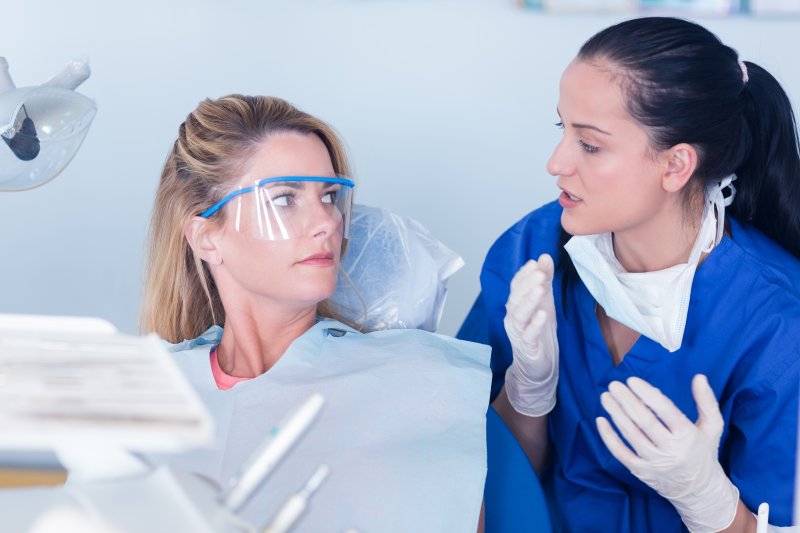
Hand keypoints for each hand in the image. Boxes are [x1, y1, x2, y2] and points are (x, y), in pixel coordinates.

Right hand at [503, 253, 558, 416]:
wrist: (537, 365)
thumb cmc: (539, 331)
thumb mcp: (544, 302)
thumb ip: (543, 280)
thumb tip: (544, 256)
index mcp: (515, 305)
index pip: (516, 286)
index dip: (523, 275)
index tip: (535, 263)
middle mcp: (513, 317)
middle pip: (516, 298)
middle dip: (527, 284)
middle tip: (539, 272)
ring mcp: (518, 333)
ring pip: (520, 314)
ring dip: (530, 300)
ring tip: (540, 288)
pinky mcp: (527, 347)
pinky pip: (529, 334)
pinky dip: (535, 324)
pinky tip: (544, 314)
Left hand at [596, 375, 738, 532]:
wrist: (699, 490)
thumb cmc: (703, 451)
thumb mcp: (713, 427)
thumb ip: (706, 401)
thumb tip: (699, 377)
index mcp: (688, 436)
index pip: (665, 410)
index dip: (647, 394)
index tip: (632, 380)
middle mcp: (670, 450)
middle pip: (644, 421)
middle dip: (627, 400)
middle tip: (613, 385)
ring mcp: (654, 462)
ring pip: (631, 434)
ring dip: (616, 414)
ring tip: (606, 397)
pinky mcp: (641, 471)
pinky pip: (621, 453)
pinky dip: (609, 437)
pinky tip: (600, 421)